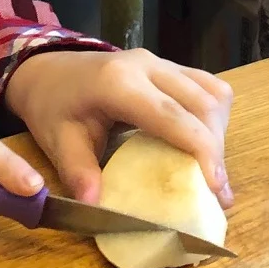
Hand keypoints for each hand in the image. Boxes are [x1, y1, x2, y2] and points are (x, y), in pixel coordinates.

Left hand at [4, 48, 233, 207]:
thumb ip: (78, 172)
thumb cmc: (53, 106)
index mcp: (119, 83)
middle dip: (216, 149)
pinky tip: (205, 143)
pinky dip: (215, 116)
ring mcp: (161, 62)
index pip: (173, 116)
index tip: (216, 187)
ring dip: (220, 133)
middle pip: (202, 104)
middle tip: (218, 193)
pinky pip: (208, 86)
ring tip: (212, 172)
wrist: (48, 70)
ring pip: (213, 92)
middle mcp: (147, 66)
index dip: (202, 149)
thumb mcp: (57, 141)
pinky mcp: (170, 66)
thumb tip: (95, 206)